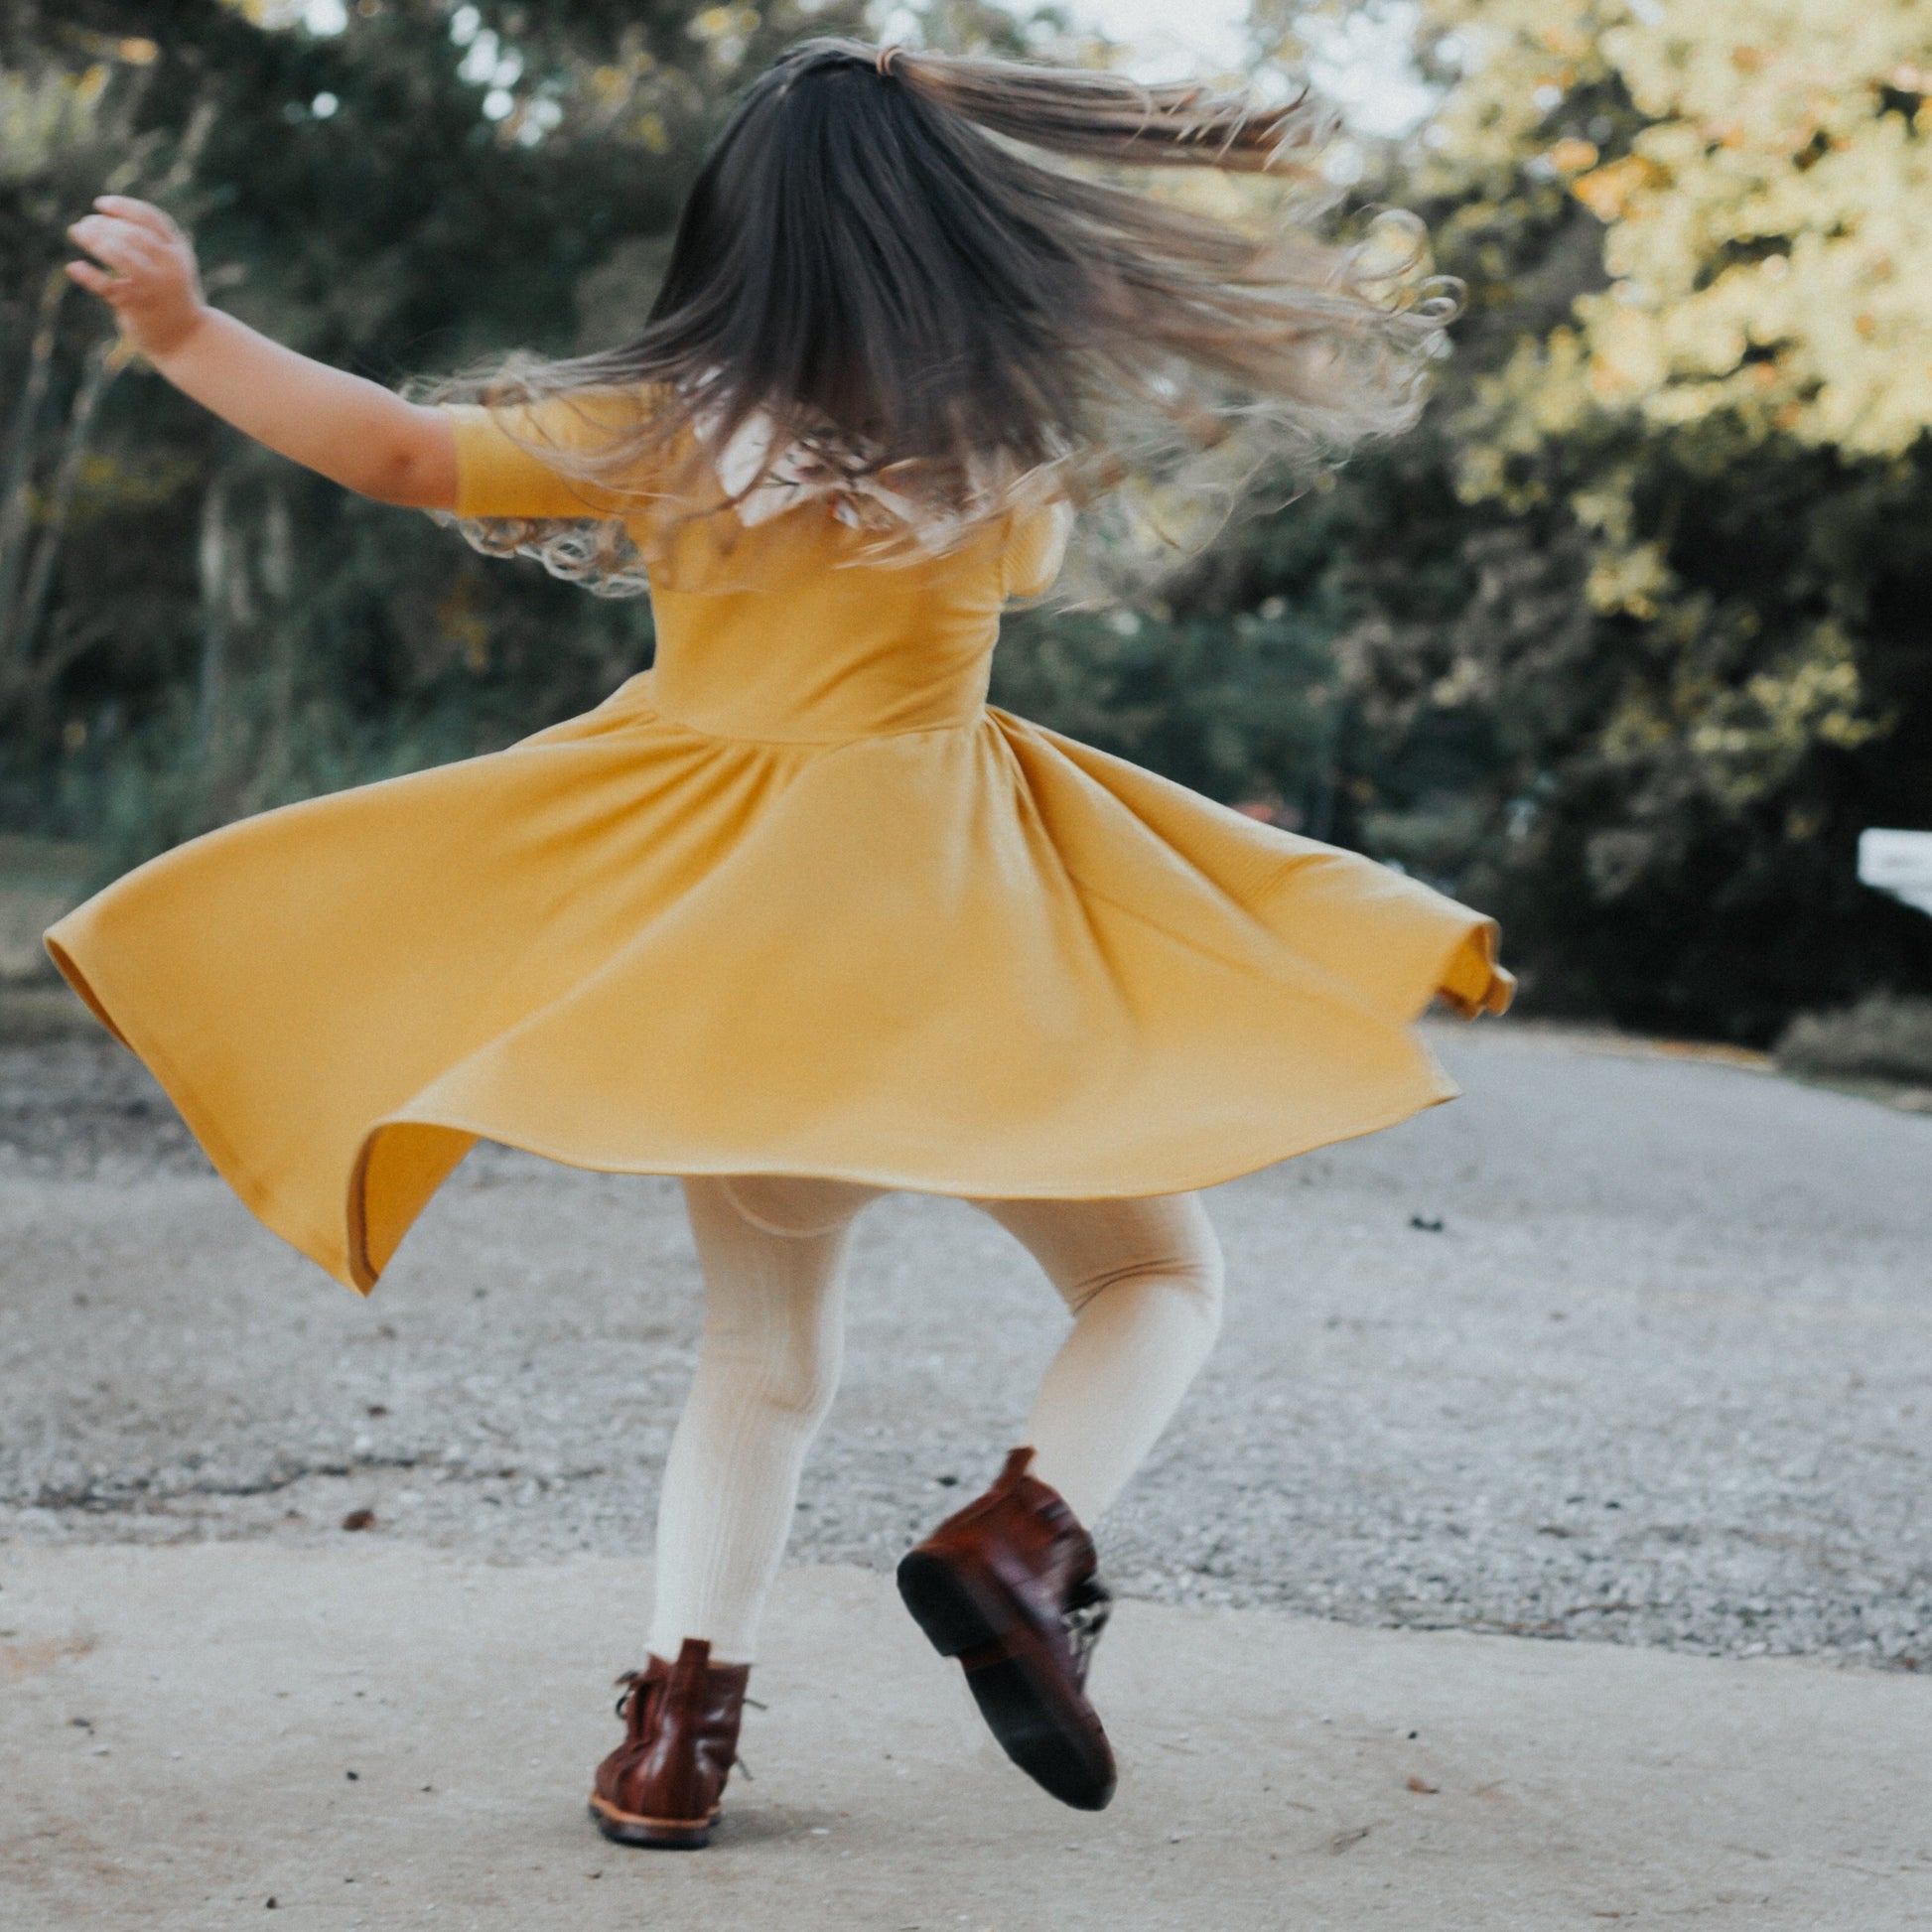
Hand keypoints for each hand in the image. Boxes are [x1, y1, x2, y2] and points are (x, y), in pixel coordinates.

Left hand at [66, 195, 207, 359]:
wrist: (188, 339)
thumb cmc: (173, 297)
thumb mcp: (173, 266)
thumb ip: (154, 243)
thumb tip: (108, 220)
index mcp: (178, 252)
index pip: (151, 219)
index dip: (123, 207)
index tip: (100, 204)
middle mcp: (168, 267)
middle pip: (133, 234)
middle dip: (104, 225)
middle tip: (84, 225)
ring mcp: (153, 287)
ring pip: (121, 255)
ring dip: (95, 241)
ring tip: (77, 232)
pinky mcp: (137, 307)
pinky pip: (108, 287)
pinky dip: (88, 276)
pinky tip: (74, 268)